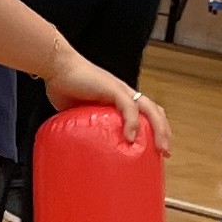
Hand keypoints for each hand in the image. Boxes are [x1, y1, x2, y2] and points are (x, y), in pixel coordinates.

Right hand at [43, 45, 174, 156]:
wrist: (57, 68)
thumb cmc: (63, 88)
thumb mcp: (78, 114)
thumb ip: (85, 127)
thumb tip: (81, 150)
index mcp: (120, 98)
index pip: (147, 113)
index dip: (156, 129)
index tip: (158, 148)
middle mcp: (125, 93)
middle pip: (154, 111)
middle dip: (164, 131)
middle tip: (165, 152)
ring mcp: (121, 89)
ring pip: (149, 108)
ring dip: (159, 129)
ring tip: (160, 147)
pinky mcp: (113, 88)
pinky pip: (129, 107)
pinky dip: (133, 123)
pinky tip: (131, 138)